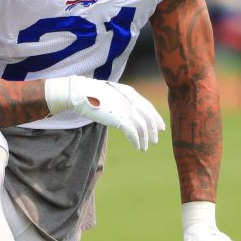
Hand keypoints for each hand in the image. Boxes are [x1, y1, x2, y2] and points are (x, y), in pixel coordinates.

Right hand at [44, 76, 164, 150]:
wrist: (79, 92)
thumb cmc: (90, 93)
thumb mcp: (109, 94)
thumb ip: (119, 101)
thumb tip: (122, 110)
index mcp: (129, 92)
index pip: (148, 106)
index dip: (156, 118)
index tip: (160, 128)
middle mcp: (130, 100)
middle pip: (148, 117)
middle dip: (153, 130)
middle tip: (155, 141)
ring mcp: (125, 108)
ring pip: (142, 126)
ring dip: (145, 138)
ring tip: (144, 147)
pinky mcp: (118, 118)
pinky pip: (132, 132)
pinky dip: (136, 140)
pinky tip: (137, 147)